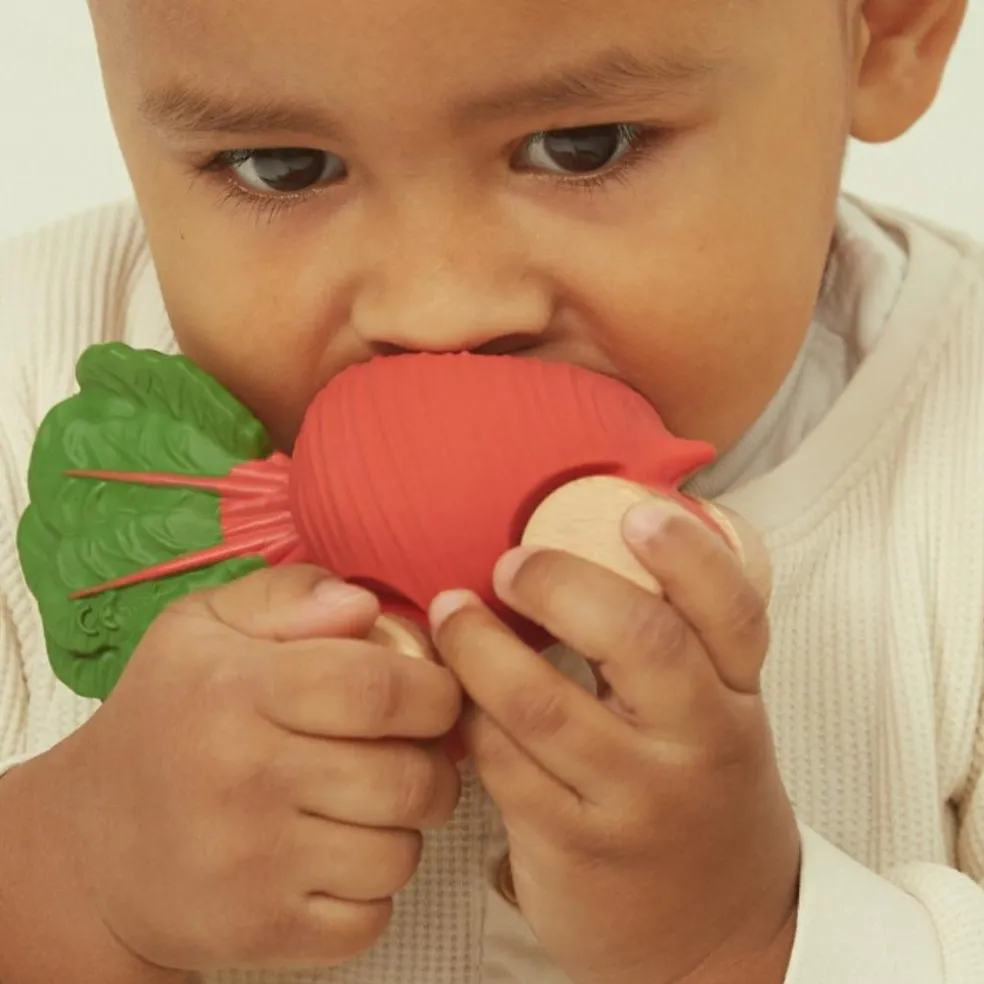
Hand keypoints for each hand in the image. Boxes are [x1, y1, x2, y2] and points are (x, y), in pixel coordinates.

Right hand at [53, 566, 462, 973]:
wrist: (92, 845)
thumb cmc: (169, 716)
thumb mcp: (203, 626)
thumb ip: (288, 595)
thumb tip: (364, 604)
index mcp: (236, 690)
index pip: (379, 689)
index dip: (434, 691)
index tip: (434, 695)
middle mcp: (243, 779)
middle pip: (407, 778)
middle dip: (435, 763)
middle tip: (414, 752)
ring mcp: (250, 867)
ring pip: (400, 853)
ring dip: (405, 827)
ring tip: (369, 803)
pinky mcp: (258, 934)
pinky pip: (372, 918)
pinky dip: (372, 890)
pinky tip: (337, 857)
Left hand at [431, 500, 798, 983]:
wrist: (719, 940)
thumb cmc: (702, 802)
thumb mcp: (716, 722)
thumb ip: (680, 647)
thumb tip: (602, 545)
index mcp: (736, 701)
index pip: (734, 613)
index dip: (690, 553)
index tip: (636, 513)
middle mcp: (697, 745)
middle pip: (638, 639)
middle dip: (557, 583)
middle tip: (510, 565)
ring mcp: (636, 801)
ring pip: (543, 702)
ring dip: (479, 645)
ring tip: (450, 613)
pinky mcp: (575, 848)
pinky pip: (502, 763)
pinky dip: (468, 718)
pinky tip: (455, 697)